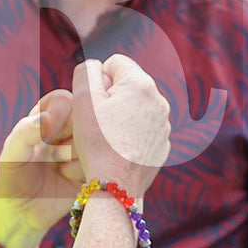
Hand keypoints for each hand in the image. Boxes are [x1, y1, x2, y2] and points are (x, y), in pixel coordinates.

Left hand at [0, 89, 87, 247]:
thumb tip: (47, 118)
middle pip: (84, 117)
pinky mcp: (91, 170)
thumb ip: (25, 132)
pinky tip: (66, 178)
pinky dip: (81, 169)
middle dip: (71, 134)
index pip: (64, 100)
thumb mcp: (12, 154)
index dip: (61, 111)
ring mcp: (81, 151)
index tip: (50, 131)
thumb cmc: (13, 179)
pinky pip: (98, 162)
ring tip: (57, 167)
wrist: (21, 214)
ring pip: (93, 139)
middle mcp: (67, 132)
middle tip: (55, 151)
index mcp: (46, 120)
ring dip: (74, 153)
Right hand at [70, 54, 170, 202]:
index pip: (115, 63)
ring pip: (135, 108)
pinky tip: (118, 149)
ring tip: (106, 137)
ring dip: (120, 116)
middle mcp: (159, 100)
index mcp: (141, 83)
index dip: (97, 80)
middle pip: (127, 86)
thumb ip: (86, 72)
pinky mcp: (162, 145)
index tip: (92, 103)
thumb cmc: (97, 141)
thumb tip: (96, 67)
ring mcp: (163, 124)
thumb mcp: (83, 99)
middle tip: (97, 121)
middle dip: (110, 98)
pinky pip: (143, 130)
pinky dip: (130, 135)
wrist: (117, 185)